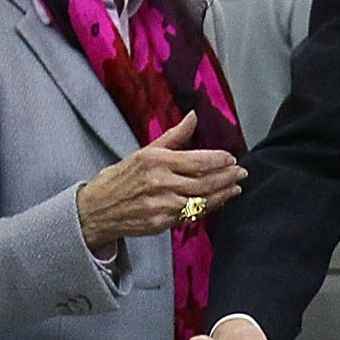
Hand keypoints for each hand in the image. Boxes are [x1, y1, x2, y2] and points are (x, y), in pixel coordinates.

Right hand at [77, 114, 244, 248]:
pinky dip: (208, 207)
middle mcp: (159, 183)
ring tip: (236, 187)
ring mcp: (161, 205)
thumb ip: (174, 136)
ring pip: (201, 201)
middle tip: (241, 172)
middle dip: (227, 177)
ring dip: (223, 194)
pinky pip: (191, 215)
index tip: (231, 158)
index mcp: (156, 161)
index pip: (197, 160)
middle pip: (204, 182)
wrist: (97, 209)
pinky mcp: (161, 223)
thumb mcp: (145, 152)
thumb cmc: (123, 178)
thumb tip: (193, 116)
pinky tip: (218, 201)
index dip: (219, 160)